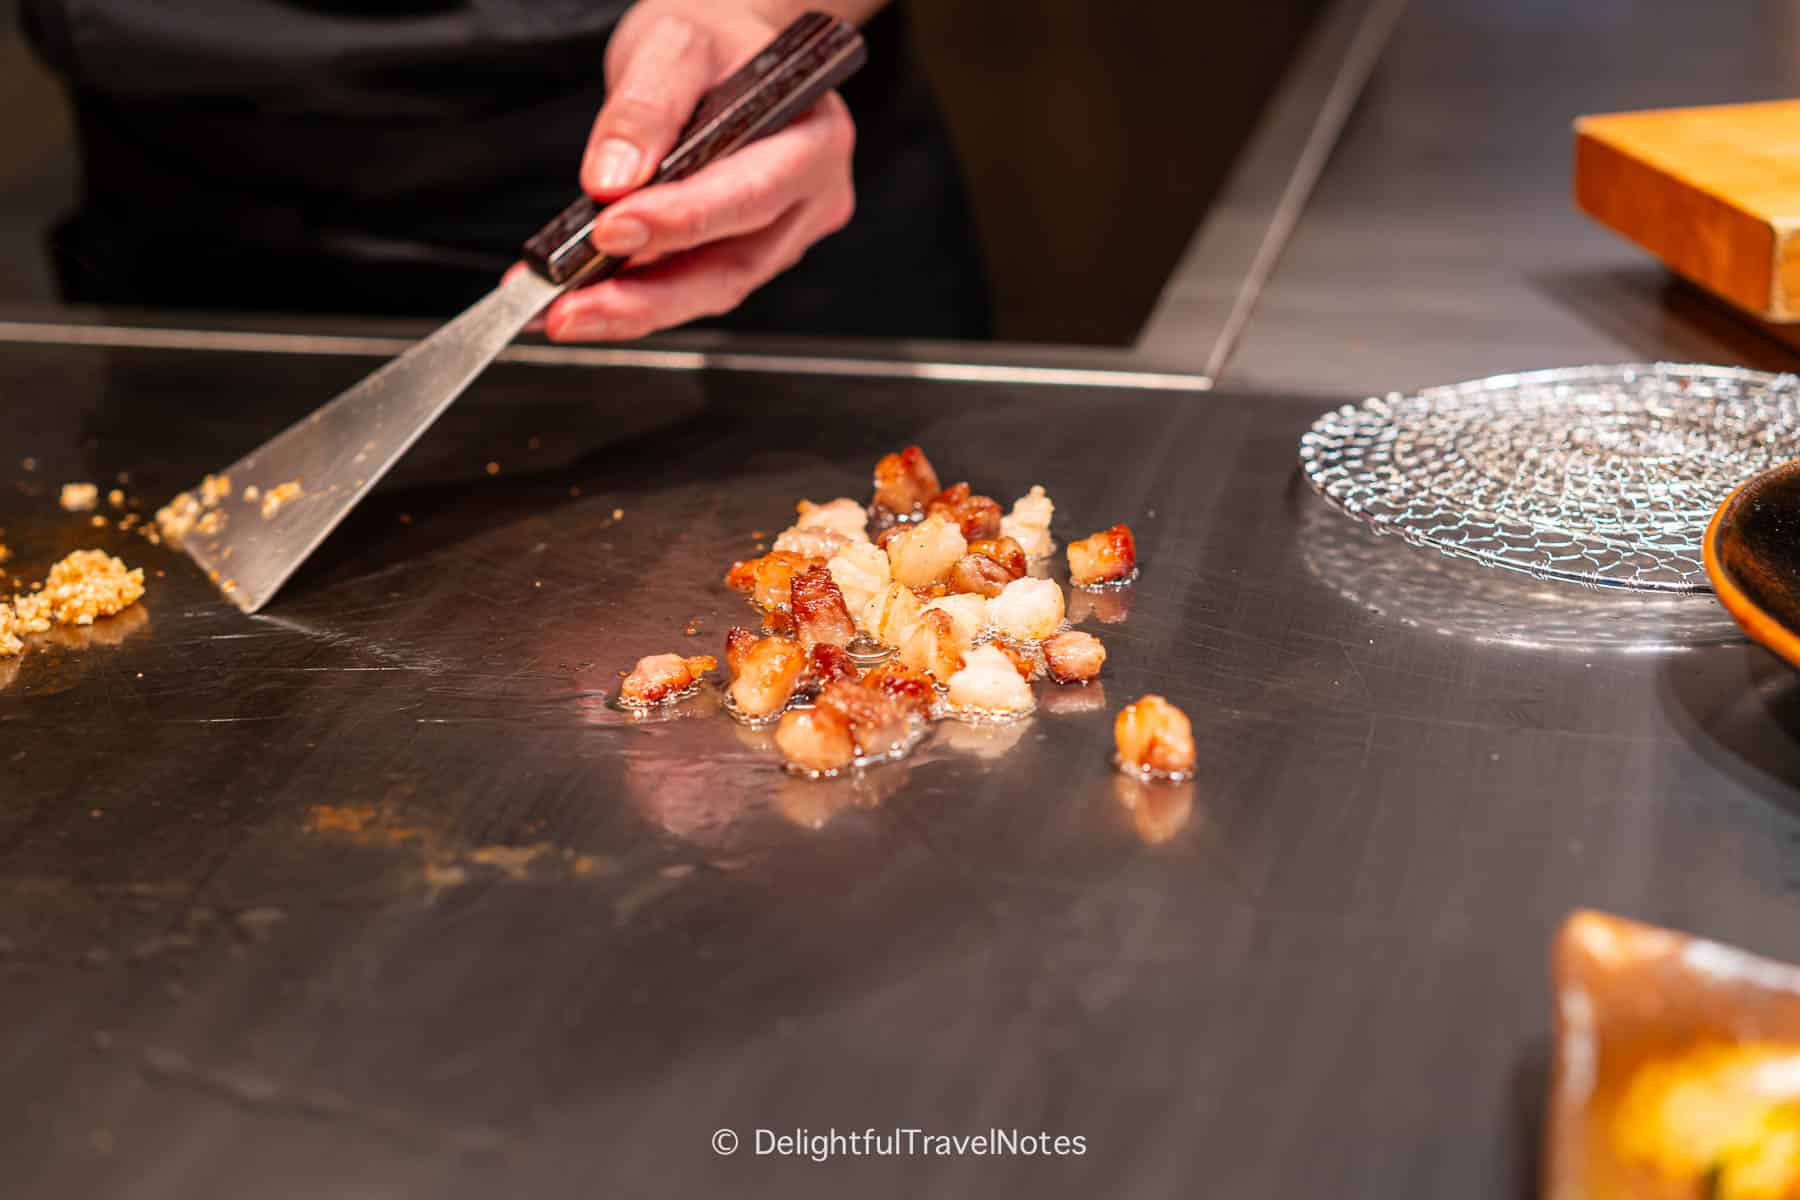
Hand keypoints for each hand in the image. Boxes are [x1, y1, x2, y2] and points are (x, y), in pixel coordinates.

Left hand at [539, 2, 857, 341]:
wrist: (725, 49)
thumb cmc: (712, 42)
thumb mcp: (672, 44)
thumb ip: (644, 109)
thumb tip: (613, 180)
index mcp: (813, 137)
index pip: (750, 193)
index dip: (681, 221)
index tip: (609, 231)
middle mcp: (812, 195)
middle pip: (733, 266)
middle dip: (647, 296)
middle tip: (574, 310)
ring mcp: (786, 233)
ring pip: (712, 290)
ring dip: (635, 310)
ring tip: (567, 313)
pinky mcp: (751, 254)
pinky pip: (696, 286)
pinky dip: (638, 297)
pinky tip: (588, 300)